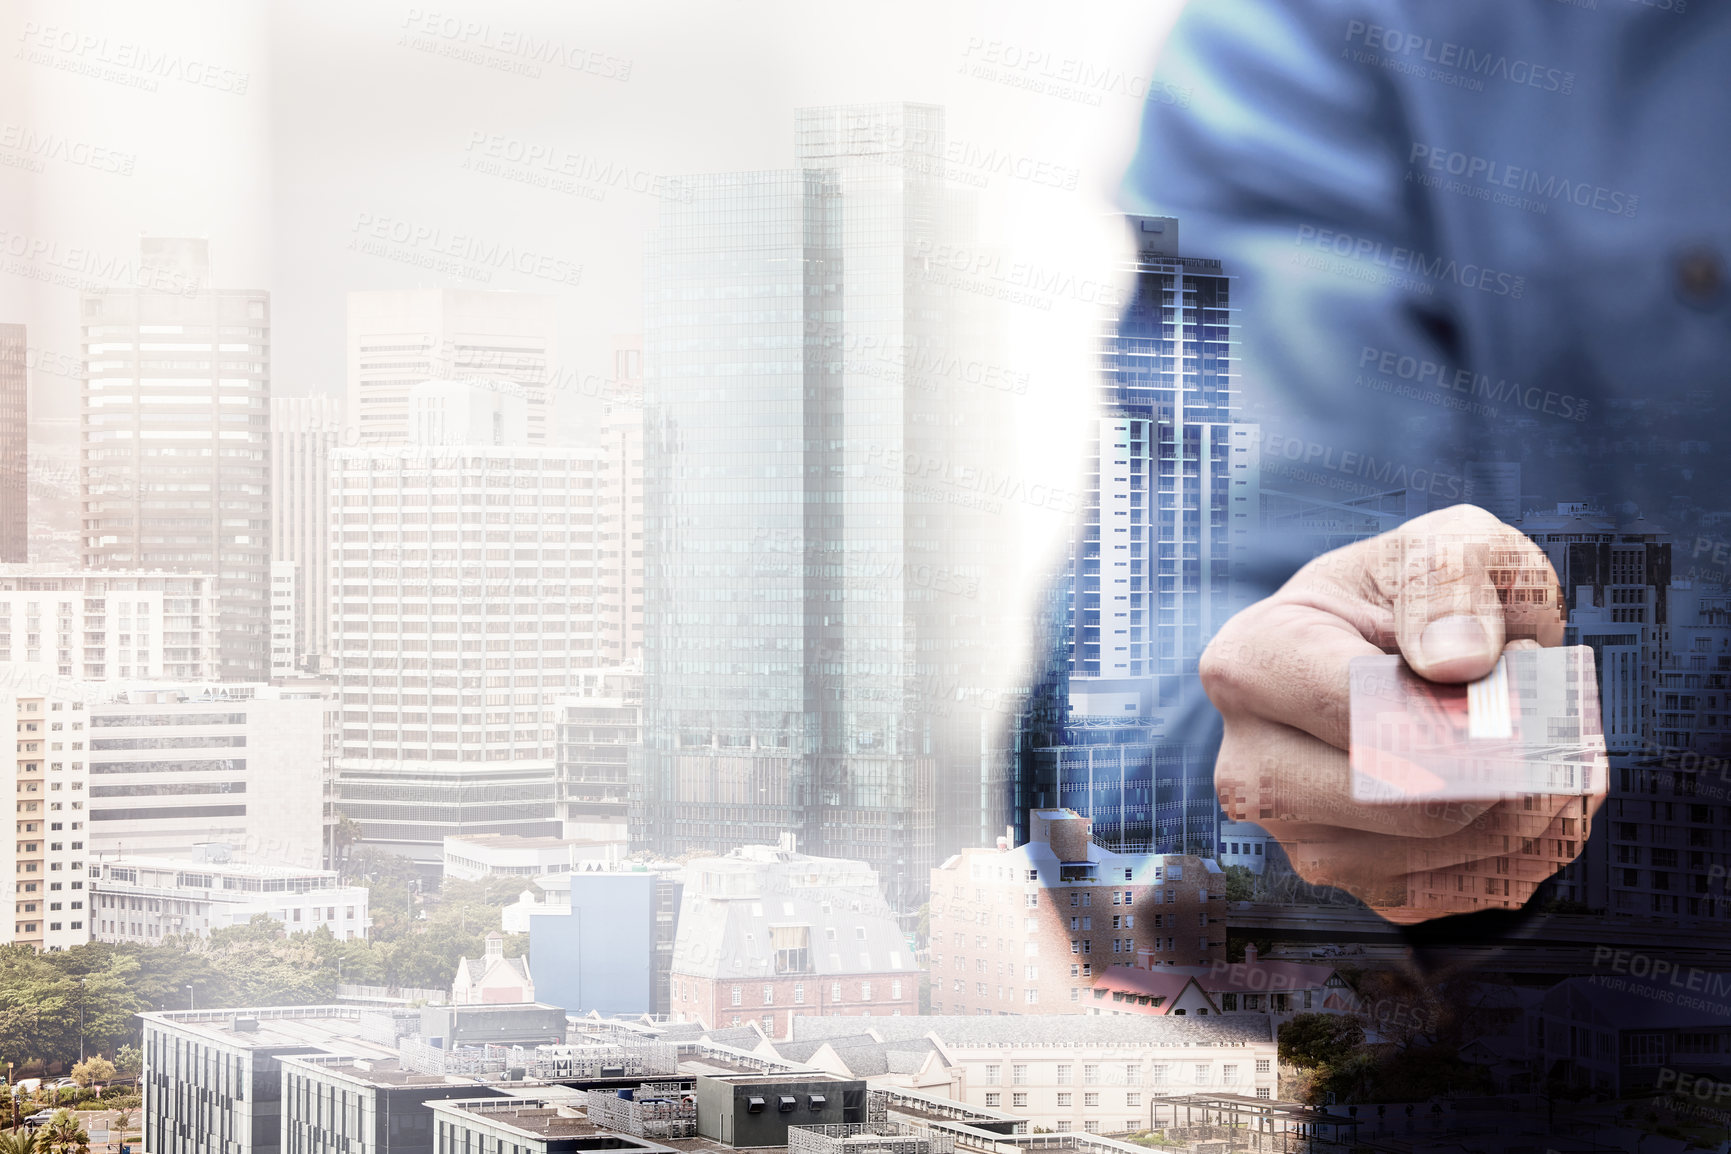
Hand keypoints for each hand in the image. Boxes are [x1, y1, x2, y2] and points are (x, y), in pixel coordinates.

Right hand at [1199, 504, 1605, 923]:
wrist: (1418, 652)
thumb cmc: (1424, 594)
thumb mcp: (1448, 544)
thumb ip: (1449, 577)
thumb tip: (1454, 663)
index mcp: (1250, 663)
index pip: (1366, 715)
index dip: (1474, 699)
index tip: (1522, 658)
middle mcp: (1252, 763)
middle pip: (1408, 797)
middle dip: (1514, 753)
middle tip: (1546, 697)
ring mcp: (1297, 834)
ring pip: (1446, 847)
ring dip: (1536, 797)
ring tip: (1544, 733)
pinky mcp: (1355, 882)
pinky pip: (1466, 887)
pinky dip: (1529, 840)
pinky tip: (1526, 782)